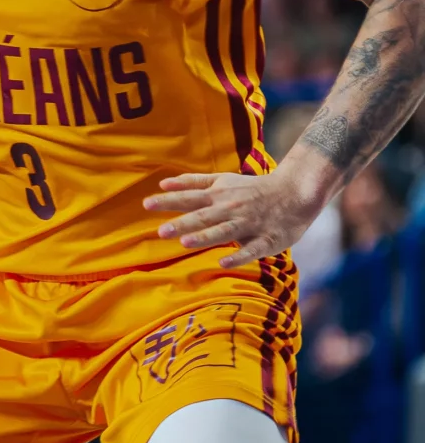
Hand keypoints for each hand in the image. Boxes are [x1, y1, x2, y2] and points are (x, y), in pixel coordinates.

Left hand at [144, 163, 329, 269]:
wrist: (295, 193)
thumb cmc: (252, 188)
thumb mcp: (222, 180)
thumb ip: (193, 182)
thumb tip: (163, 183)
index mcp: (219, 196)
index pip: (189, 198)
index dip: (169, 201)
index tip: (146, 205)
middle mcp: (231, 209)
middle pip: (204, 217)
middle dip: (182, 223)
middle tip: (160, 231)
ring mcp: (249, 224)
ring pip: (225, 232)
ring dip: (205, 237)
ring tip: (185, 243)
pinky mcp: (267, 239)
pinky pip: (251, 249)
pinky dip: (238, 255)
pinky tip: (223, 262)